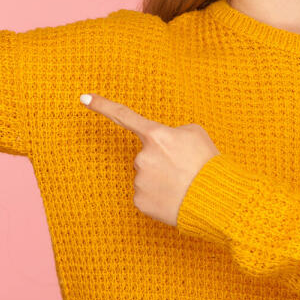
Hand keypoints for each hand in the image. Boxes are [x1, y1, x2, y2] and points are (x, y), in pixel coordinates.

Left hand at [80, 93, 219, 226]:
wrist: (216, 200)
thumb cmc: (208, 164)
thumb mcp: (195, 134)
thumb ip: (172, 133)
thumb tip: (161, 144)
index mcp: (155, 135)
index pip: (123, 115)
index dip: (102, 105)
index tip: (83, 97)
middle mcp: (141, 157)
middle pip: (144, 155)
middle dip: (161, 160)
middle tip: (183, 169)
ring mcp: (138, 181)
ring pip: (145, 175)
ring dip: (160, 179)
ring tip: (182, 184)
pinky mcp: (139, 202)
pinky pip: (145, 194)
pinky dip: (158, 196)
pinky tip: (173, 197)